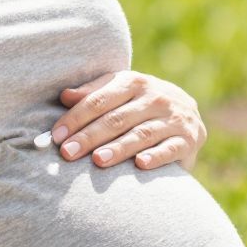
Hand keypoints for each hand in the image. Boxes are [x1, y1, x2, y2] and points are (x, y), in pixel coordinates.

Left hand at [49, 70, 206, 171]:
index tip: (56, 136)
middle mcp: (156, 97)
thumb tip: (65, 96)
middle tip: (68, 153)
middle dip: (90, 136)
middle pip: (117, 118)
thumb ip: (93, 93)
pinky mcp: (189, 139)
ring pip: (142, 134)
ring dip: (119, 148)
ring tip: (97, 161)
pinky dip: (156, 156)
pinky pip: (171, 148)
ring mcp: (175, 118)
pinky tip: (140, 165)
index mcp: (134, 82)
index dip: (77, 117)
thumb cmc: (140, 104)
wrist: (186, 113)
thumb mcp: (118, 92)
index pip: (100, 100)